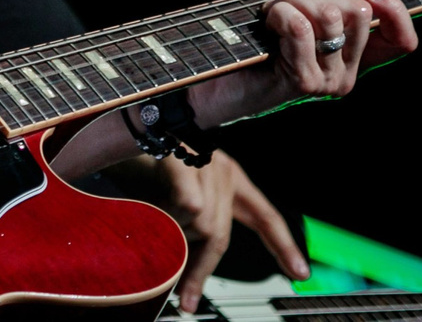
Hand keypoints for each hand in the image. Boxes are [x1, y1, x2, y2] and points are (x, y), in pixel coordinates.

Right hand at [132, 149, 305, 312]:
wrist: (121, 121)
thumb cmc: (137, 157)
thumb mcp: (171, 195)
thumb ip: (186, 221)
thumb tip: (184, 263)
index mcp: (227, 176)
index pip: (265, 217)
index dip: (284, 247)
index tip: (300, 274)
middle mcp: (221, 169)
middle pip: (220, 234)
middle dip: (200, 272)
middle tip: (186, 300)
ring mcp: (204, 162)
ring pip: (203, 224)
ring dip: (172, 232)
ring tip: (148, 218)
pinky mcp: (186, 158)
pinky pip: (189, 206)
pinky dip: (169, 214)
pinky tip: (153, 205)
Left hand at [188, 0, 416, 127]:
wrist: (209, 71)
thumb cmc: (245, 32)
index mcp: (351, 54)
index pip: (402, 41)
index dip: (396, 12)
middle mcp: (347, 72)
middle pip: (358, 12)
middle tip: (285, 3)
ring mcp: (328, 81)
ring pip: (330, 16)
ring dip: (292, 0)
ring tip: (270, 14)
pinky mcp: (304, 82)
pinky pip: (300, 28)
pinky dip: (279, 13)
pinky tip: (265, 24)